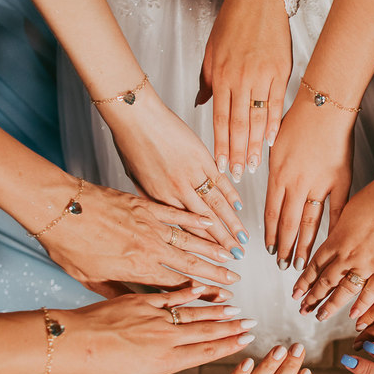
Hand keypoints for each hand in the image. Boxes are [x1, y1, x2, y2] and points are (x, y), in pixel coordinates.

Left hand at [36, 181, 240, 295]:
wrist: (57, 207)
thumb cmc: (67, 244)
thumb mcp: (88, 278)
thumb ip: (115, 291)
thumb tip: (132, 304)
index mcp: (136, 269)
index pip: (177, 285)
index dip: (202, 293)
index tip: (219, 298)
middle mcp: (149, 248)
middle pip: (191, 264)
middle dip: (216, 273)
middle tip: (236, 280)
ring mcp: (149, 224)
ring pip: (189, 239)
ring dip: (212, 248)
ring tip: (231, 254)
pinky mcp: (144, 205)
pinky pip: (176, 214)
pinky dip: (195, 219)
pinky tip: (210, 223)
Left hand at [52, 286, 256, 373]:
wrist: (72, 343)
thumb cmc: (95, 372)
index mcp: (166, 362)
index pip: (205, 353)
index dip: (228, 346)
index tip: (246, 341)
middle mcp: (166, 339)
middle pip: (207, 331)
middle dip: (232, 327)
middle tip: (251, 322)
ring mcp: (156, 318)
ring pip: (194, 313)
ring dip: (217, 310)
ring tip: (237, 307)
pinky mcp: (142, 302)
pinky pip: (172, 296)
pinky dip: (190, 292)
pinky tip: (204, 288)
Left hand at [105, 91, 248, 256]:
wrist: (136, 117)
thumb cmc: (130, 144)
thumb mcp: (135, 179)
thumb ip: (151, 198)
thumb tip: (161, 213)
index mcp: (159, 198)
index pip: (184, 228)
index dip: (201, 245)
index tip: (212, 257)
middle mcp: (177, 191)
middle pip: (204, 223)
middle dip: (222, 242)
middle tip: (235, 255)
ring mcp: (191, 174)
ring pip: (216, 205)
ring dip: (232, 223)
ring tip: (243, 238)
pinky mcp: (202, 158)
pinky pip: (220, 181)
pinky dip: (231, 195)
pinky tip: (239, 206)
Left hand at [199, 0, 291, 181]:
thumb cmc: (233, 21)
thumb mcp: (211, 51)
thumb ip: (207, 80)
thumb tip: (200, 104)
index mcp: (221, 75)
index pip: (218, 119)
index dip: (219, 145)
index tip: (220, 164)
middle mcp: (240, 79)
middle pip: (237, 125)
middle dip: (236, 153)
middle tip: (238, 175)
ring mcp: (261, 76)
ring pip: (256, 119)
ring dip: (254, 146)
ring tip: (253, 166)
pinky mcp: (280, 71)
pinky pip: (276, 104)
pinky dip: (273, 125)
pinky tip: (270, 141)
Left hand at [264, 92, 354, 271]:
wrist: (324, 104)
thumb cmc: (299, 117)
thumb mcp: (274, 143)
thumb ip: (271, 167)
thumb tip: (267, 183)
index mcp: (277, 174)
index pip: (271, 213)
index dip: (270, 234)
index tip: (269, 250)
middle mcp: (295, 183)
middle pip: (288, 224)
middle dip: (285, 248)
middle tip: (283, 266)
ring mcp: (319, 183)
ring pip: (309, 222)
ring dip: (305, 245)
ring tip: (302, 263)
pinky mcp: (340, 180)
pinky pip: (336, 209)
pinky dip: (333, 228)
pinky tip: (332, 243)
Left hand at [291, 174, 373, 320]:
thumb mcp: (348, 210)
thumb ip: (340, 229)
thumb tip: (335, 238)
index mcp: (337, 239)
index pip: (315, 265)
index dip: (304, 281)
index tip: (297, 292)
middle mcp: (348, 255)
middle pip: (325, 281)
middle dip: (312, 297)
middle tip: (303, 309)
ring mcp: (367, 264)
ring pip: (344, 290)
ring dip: (330, 305)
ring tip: (320, 316)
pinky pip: (372, 292)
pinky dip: (362, 306)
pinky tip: (354, 317)